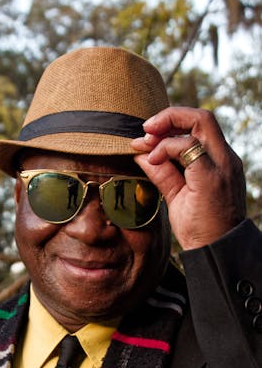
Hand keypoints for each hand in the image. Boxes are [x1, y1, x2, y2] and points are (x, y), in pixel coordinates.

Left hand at [131, 107, 245, 249]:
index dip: (171, 123)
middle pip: (203, 117)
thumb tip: (140, 153)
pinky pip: (190, 148)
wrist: (216, 252)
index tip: (147, 135)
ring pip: (200, 124)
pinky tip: (153, 160)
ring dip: (166, 128)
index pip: (199, 125)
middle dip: (170, 115)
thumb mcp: (176, 195)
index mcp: (219, 161)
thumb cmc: (199, 227)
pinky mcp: (213, 178)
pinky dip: (167, 148)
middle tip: (146, 129)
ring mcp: (223, 166)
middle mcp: (225, 159)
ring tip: (146, 144)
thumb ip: (162, 172)